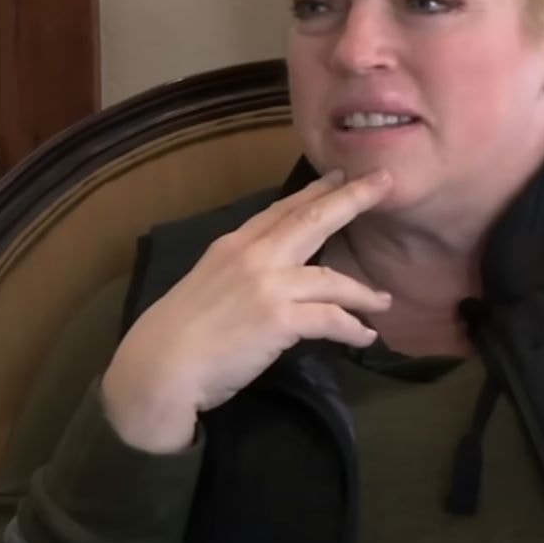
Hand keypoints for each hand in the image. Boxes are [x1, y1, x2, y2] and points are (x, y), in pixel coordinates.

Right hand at [100, 169, 394, 452]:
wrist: (160, 367)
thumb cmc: (178, 334)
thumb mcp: (207, 284)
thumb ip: (239, 272)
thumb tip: (268, 278)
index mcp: (233, 245)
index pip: (281, 210)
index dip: (314, 192)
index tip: (341, 176)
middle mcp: (253, 256)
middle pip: (312, 220)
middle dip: (351, 200)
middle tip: (383, 184)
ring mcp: (267, 285)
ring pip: (331, 277)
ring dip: (363, 292)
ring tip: (383, 302)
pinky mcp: (278, 319)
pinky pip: (330, 319)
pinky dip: (353, 328)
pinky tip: (366, 336)